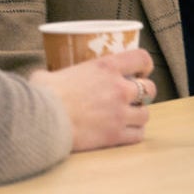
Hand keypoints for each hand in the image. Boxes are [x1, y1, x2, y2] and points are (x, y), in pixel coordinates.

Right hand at [29, 49, 155, 151]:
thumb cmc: (44, 94)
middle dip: (144, 93)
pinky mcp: (115, 135)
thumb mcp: (51, 74)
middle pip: (150, 89)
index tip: (140, 71)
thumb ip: (58, 75)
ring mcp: (119, 113)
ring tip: (127, 117)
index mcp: (106, 67)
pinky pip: (138, 135)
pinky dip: (134, 134)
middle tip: (133, 97)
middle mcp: (118, 88)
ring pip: (145, 114)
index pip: (141, 58)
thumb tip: (43, 78)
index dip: (144, 65)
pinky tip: (124, 132)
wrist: (44, 120)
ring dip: (138, 115)